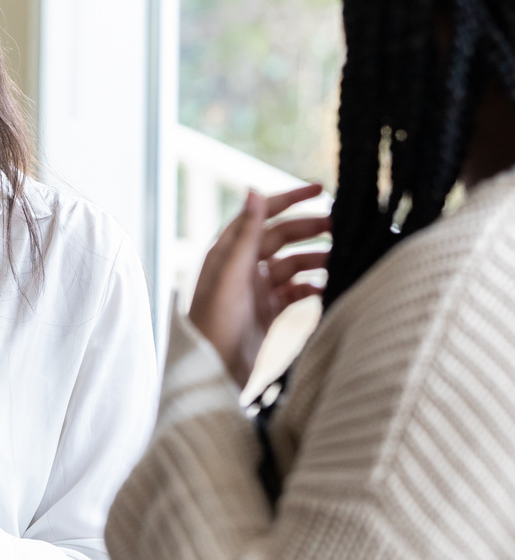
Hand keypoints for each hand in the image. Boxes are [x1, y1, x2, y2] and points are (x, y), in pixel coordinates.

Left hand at [187, 184, 329, 388]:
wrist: (213, 370)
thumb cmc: (214, 321)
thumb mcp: (231, 275)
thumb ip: (246, 234)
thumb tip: (253, 189)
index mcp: (229, 250)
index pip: (263, 213)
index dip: (291, 198)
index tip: (323, 189)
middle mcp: (242, 264)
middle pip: (283, 237)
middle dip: (313, 230)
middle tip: (345, 228)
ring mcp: (257, 287)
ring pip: (294, 264)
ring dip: (318, 260)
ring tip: (344, 260)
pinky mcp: (269, 310)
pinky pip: (297, 291)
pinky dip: (314, 287)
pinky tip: (330, 288)